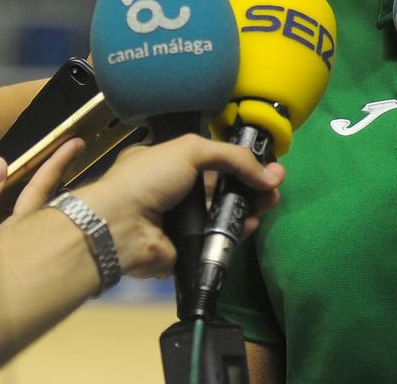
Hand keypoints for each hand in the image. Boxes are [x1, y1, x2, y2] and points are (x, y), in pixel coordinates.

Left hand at [74, 134, 283, 279]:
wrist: (121, 226)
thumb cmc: (148, 179)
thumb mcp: (190, 150)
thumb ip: (231, 157)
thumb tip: (267, 174)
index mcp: (166, 160)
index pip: (210, 158)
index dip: (237, 159)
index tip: (262, 162)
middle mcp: (173, 189)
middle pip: (222, 185)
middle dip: (251, 183)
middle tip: (275, 184)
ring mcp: (181, 220)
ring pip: (224, 212)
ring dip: (250, 206)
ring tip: (269, 202)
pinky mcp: (188, 247)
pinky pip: (219, 238)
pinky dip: (238, 231)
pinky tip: (252, 223)